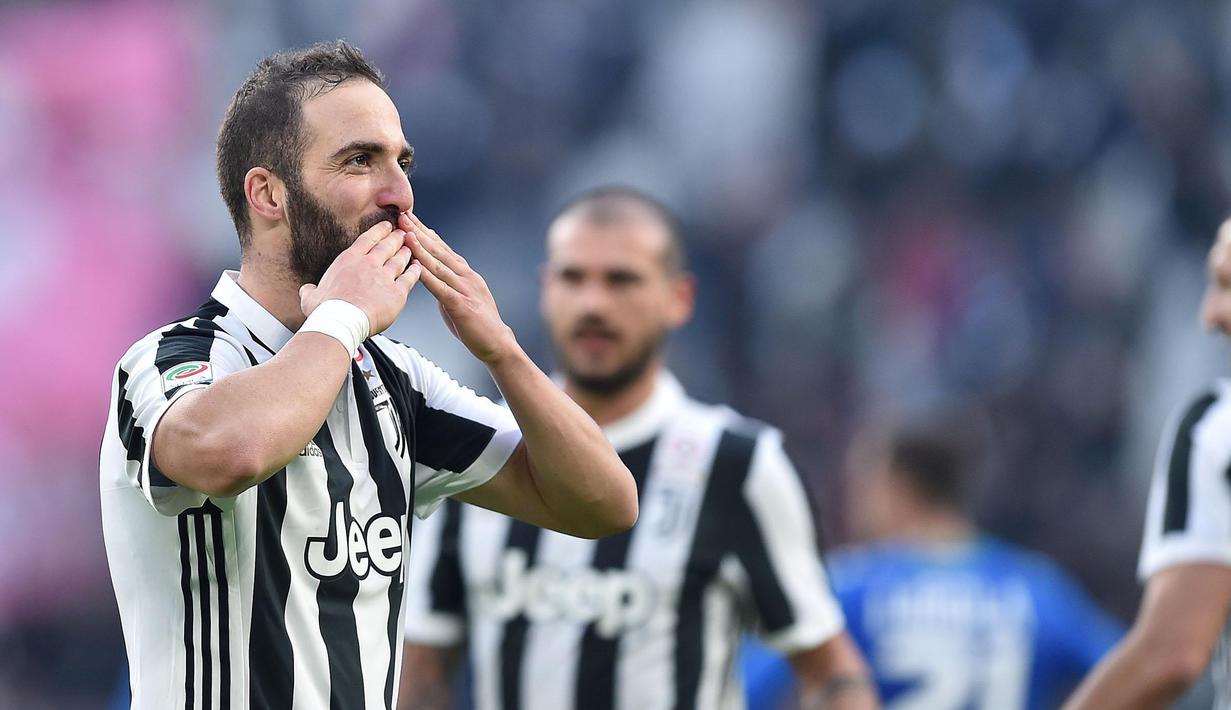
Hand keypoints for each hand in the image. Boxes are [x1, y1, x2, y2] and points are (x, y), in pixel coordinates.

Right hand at [299, 221, 422, 334]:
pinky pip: (410, 278)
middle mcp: (369, 264)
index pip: (368, 239)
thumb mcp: (311, 297)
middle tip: (402, 233)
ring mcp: (384, 277)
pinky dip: (415, 271)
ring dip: (406, 252)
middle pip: (387, 245)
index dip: (380, 230)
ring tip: (410, 248)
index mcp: (349, 260)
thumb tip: (307, 290)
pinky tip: (418, 268)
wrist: (341, 322)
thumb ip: (311, 290)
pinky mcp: (397, 292)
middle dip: (396, 237)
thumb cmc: (325, 311)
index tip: (387, 226)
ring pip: (400, 259)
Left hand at [400, 212, 517, 363]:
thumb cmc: (477, 323)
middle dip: (420, 232)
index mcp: (465, 273)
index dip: (425, 232)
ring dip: (421, 248)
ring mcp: (465, 289)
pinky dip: (428, 276)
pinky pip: (442, 288)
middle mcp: (466, 276)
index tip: (409, 218)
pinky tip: (416, 266)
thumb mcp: (460, 296)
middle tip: (403, 216)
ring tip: (406, 234)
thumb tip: (430, 273)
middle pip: (439, 250)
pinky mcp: (462, 306)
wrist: (497, 343)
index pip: (442, 248)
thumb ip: (446, 283)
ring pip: (439, 265)